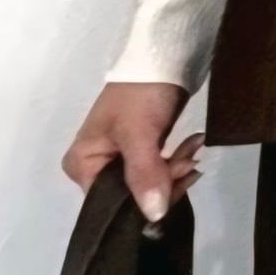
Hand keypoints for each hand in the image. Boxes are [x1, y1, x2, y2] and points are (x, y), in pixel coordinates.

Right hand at [63, 80, 202, 222]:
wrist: (161, 58)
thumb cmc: (140, 95)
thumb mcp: (139, 134)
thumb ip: (144, 176)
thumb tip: (153, 216)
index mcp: (81, 165)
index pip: (110, 204)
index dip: (143, 201)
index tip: (173, 184)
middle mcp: (94, 167)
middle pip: (133, 196)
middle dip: (166, 181)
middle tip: (190, 161)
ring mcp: (118, 160)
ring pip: (151, 185)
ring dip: (177, 169)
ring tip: (194, 146)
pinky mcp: (140, 153)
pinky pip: (160, 171)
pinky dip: (178, 160)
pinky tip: (194, 144)